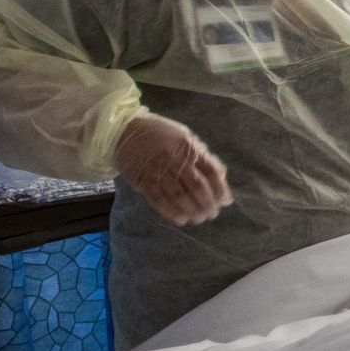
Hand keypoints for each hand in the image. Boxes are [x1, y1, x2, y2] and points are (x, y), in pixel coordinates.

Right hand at [115, 112, 231, 226]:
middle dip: (207, 204)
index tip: (225, 202)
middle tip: (212, 214)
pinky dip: (171, 212)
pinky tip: (181, 219)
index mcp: (190, 148)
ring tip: (198, 219)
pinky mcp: (143, 181)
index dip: (220, 190)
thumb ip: (202, 156)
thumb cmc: (160, 133)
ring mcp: (159, 172)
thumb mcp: (186, 137)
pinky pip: (158, 200)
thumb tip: (220, 176)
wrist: (125, 131)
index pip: (211, 172)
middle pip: (197, 187)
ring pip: (179, 196)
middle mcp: (176, 161)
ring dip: (192, 211)